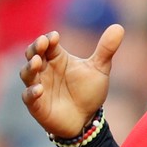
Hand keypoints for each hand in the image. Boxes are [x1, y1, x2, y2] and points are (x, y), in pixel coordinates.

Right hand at [19, 24, 124, 138]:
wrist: (87, 119)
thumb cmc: (88, 92)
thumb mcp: (99, 69)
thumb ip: (106, 49)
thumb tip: (119, 27)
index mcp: (57, 58)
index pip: (48, 44)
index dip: (49, 39)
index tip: (55, 36)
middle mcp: (44, 69)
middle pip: (32, 54)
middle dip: (35, 48)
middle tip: (42, 43)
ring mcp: (38, 85)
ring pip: (27, 73)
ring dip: (30, 67)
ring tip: (36, 62)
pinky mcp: (36, 104)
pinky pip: (28, 96)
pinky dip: (31, 92)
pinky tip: (39, 89)